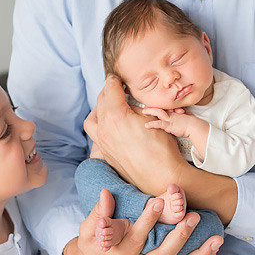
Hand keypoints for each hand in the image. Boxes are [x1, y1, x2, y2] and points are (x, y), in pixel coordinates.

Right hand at [64, 188, 222, 254]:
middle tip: (194, 217)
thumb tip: (105, 194)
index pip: (136, 237)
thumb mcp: (89, 229)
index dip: (148, 220)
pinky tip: (213, 254)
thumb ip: (99, 213)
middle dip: (180, 235)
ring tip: (217, 240)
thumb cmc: (91, 244)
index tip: (160, 202)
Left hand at [86, 76, 185, 192]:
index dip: (115, 80)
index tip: (119, 77)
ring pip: (92, 119)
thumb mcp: (152, 117)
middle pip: (100, 101)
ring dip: (98, 109)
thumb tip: (128, 103)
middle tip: (118, 88)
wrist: (162, 176)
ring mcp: (103, 143)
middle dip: (108, 91)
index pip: (110, 88)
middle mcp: (104, 129)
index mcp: (115, 116)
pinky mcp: (106, 154)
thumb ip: (135, 107)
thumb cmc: (162, 148)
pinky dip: (100, 125)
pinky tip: (112, 126)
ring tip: (110, 106)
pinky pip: (95, 135)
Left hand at [141, 107, 190, 137]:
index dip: (158, 106)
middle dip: (152, 107)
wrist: (194, 126)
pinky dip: (152, 124)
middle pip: (160, 108)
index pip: (165, 107)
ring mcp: (169, 118)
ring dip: (150, 111)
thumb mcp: (186, 114)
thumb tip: (181, 110)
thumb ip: (182, 112)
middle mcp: (171, 113)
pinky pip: (159, 124)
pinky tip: (146, 125)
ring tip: (144, 111)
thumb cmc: (191, 122)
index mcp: (175, 111)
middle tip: (145, 106)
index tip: (152, 105)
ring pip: (158, 113)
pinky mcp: (169, 125)